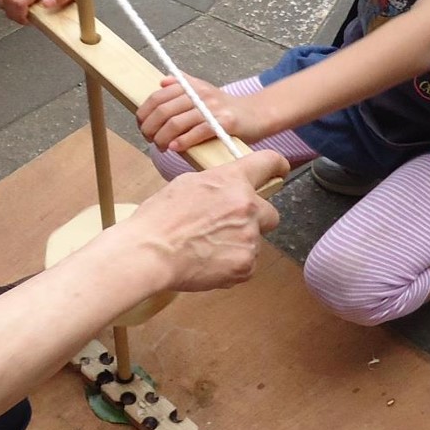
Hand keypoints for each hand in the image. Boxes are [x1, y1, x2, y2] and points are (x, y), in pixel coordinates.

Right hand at [121, 151, 285, 291]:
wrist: (150, 254)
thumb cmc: (159, 219)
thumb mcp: (186, 184)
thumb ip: (216, 184)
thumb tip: (225, 189)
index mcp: (232, 181)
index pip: (269, 163)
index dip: (277, 167)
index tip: (279, 171)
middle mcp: (247, 207)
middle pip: (271, 213)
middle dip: (255, 219)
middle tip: (228, 226)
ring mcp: (249, 238)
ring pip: (255, 241)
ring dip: (238, 243)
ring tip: (207, 247)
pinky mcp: (245, 266)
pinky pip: (246, 264)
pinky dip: (231, 264)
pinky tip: (208, 261)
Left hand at [137, 73, 270, 153]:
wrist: (256, 114)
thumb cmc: (226, 107)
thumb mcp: (204, 91)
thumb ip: (183, 84)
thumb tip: (162, 81)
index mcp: (191, 86)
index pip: (158, 97)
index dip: (144, 113)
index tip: (141, 126)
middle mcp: (199, 94)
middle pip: (163, 111)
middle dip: (150, 128)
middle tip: (149, 139)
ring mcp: (212, 108)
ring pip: (176, 122)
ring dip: (162, 138)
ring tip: (161, 147)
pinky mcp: (225, 122)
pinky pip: (197, 132)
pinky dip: (182, 141)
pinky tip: (174, 148)